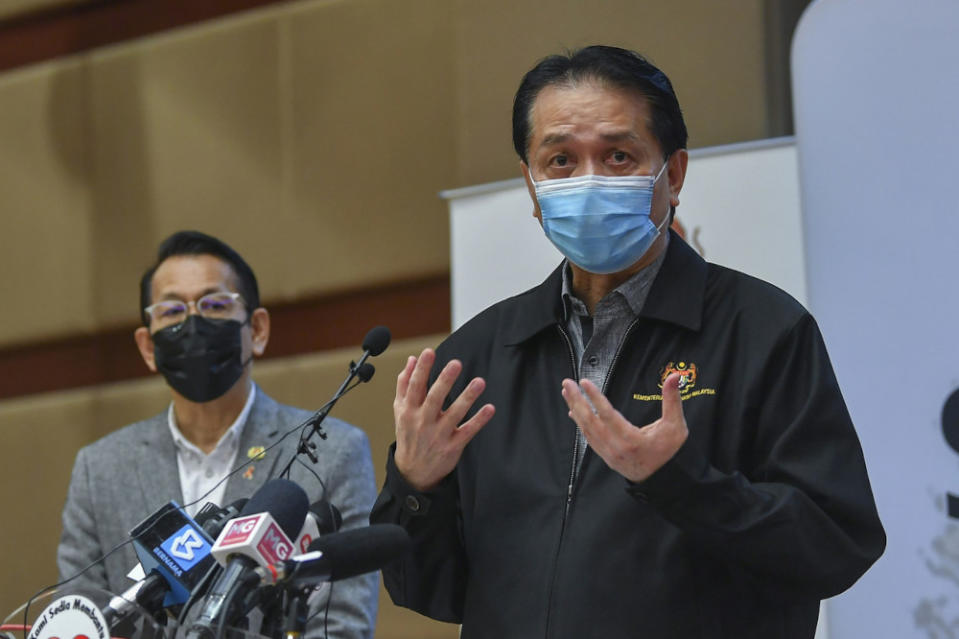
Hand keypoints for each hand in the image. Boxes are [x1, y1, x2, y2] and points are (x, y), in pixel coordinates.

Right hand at [393, 348, 494, 491]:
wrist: (413, 472)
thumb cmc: (409, 434)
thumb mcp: (400, 409)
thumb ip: (404, 383)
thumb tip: (411, 359)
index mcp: (409, 410)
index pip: (415, 386)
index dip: (421, 369)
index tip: (428, 352)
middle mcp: (423, 421)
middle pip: (434, 398)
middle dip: (444, 381)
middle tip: (455, 364)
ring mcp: (439, 435)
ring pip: (454, 414)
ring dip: (467, 397)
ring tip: (479, 382)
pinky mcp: (453, 446)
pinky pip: (468, 431)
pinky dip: (479, 420)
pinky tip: (490, 408)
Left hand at [560, 373, 687, 481]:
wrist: (662, 478)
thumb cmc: (669, 451)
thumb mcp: (675, 426)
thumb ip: (672, 400)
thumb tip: (674, 376)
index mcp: (631, 440)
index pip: (608, 415)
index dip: (595, 397)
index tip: (585, 382)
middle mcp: (616, 447)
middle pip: (590, 421)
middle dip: (577, 400)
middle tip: (568, 383)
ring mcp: (608, 453)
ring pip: (586, 428)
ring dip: (575, 408)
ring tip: (567, 391)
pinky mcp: (605, 455)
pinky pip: (588, 436)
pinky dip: (579, 422)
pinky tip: (573, 410)